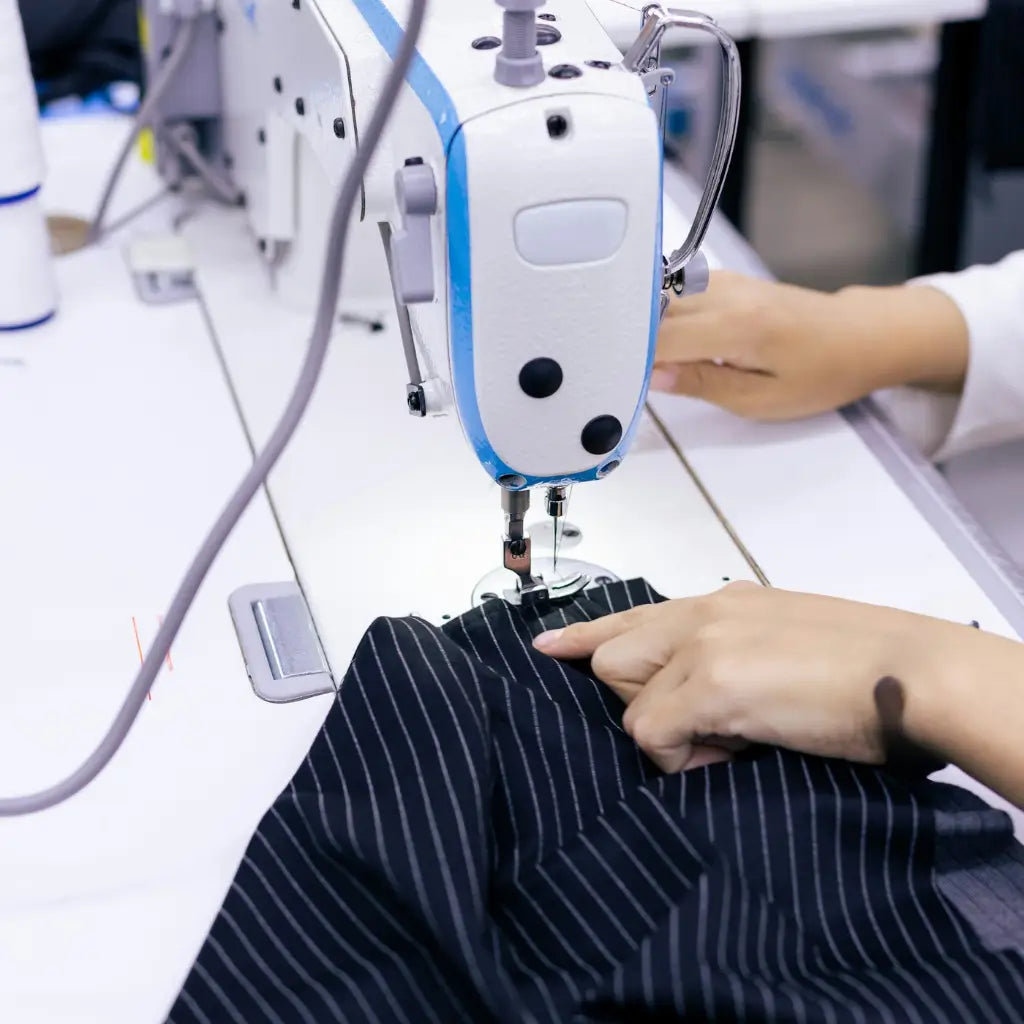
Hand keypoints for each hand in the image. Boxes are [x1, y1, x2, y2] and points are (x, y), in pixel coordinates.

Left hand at [533, 583, 963, 773]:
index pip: (633, 615)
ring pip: (627, 697)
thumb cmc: (867, 669)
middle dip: (641, 700)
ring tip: (726, 740)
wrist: (916, 672)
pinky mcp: (711, 684)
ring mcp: (703, 646)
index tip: (547, 646)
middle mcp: (702, 614)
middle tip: (704, 726)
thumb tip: (701, 696)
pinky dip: (682, 757)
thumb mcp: (784, 642)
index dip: (585, 634)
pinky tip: (730, 754)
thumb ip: (733, 653)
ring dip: (664, 729)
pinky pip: (651, 733)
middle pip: (612, 657)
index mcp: (721, 602)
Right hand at [651, 272, 968, 419]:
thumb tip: (654, 376)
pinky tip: (665, 341)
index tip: (619, 383)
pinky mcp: (725, 281)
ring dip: (646, 329)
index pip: (660, 338)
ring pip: (660, 301)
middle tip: (622, 376)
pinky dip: (664, 318)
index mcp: (737, 325)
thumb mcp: (762, 399)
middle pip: (653, 314)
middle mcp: (726, 294)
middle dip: (633, 344)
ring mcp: (725, 282)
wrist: (858, 335)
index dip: (633, 362)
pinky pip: (677, 296)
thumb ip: (702, 385)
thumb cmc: (822, 372)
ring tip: (643, 361)